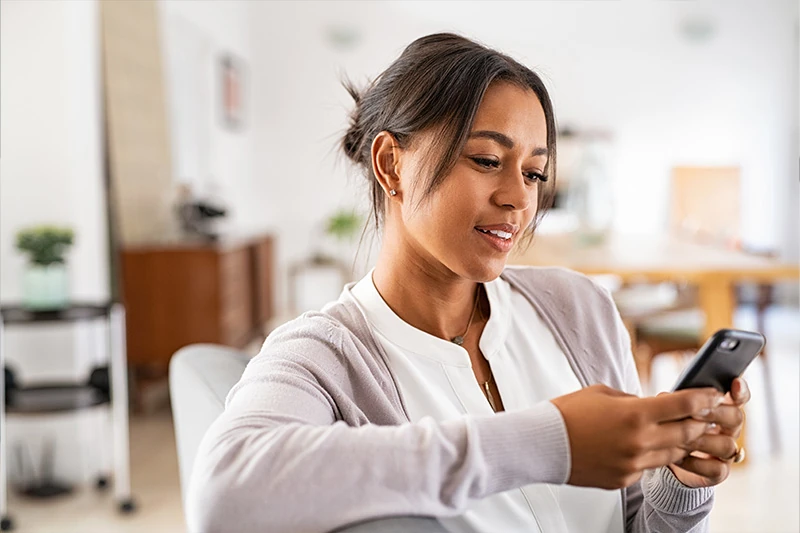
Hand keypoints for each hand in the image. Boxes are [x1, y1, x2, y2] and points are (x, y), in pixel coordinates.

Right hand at [551, 384, 722, 489]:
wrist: (543, 443)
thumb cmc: (568, 413)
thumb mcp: (603, 394)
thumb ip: (633, 400)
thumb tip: (651, 406)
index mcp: (635, 414)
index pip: (683, 405)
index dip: (703, 398)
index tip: (713, 395)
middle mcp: (640, 441)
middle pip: (686, 432)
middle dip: (699, 422)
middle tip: (705, 414)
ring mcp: (633, 463)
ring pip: (672, 454)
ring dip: (678, 441)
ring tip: (677, 430)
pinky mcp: (624, 479)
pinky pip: (648, 467)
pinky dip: (651, 456)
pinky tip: (640, 446)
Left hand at [668, 378, 750, 487]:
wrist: (664, 457)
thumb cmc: (670, 425)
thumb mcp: (671, 409)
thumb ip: (675, 402)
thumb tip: (665, 397)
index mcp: (721, 408)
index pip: (739, 397)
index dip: (740, 390)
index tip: (735, 382)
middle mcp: (729, 429)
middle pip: (736, 418)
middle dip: (715, 413)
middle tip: (695, 411)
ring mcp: (726, 452)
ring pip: (728, 445)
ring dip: (702, 440)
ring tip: (679, 438)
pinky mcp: (718, 472)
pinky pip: (716, 469)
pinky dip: (696, 462)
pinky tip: (678, 457)